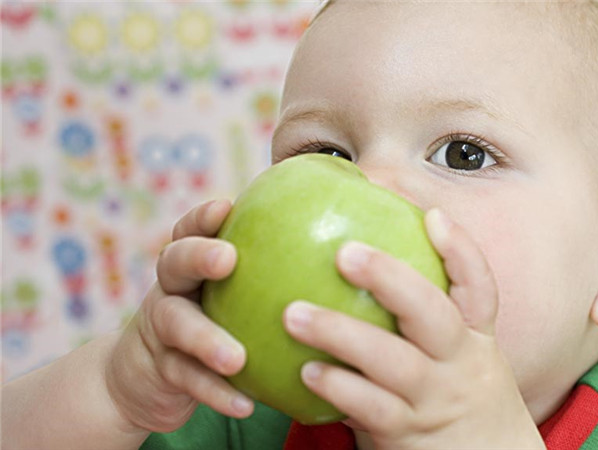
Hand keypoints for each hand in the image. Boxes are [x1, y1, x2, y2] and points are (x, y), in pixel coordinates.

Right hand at [106, 199, 253, 432]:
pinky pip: (187, 380)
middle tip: (227, 258)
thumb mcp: (231, 291)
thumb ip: (268, 264)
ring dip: (206, 339)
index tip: (226, 206)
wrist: (146, 378)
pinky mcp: (161, 370)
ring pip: (177, 325)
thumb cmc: (213, 320)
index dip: (203, 216)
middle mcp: (172, 288)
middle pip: (174, 262)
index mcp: (191, 264)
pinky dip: (215, 392)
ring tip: (236, 358)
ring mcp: (161, 329)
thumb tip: (337, 230)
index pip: (191, 229)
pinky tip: (246, 405)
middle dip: (198, 256)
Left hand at [283, 209, 544, 448]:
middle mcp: (462, 364)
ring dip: (343, 334)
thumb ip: (418, 322)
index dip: (460, 250)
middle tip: (344, 253)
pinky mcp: (409, 433)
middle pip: (433, 314)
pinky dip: (339, 387)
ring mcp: (436, 399)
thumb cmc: (452, 401)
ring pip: (395, 362)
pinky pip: (372, 408)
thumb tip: (358, 263)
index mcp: (475, 339)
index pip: (479, 288)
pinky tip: (306, 372)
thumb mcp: (453, 361)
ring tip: (294, 314)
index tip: (433, 217)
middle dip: (390, 280)